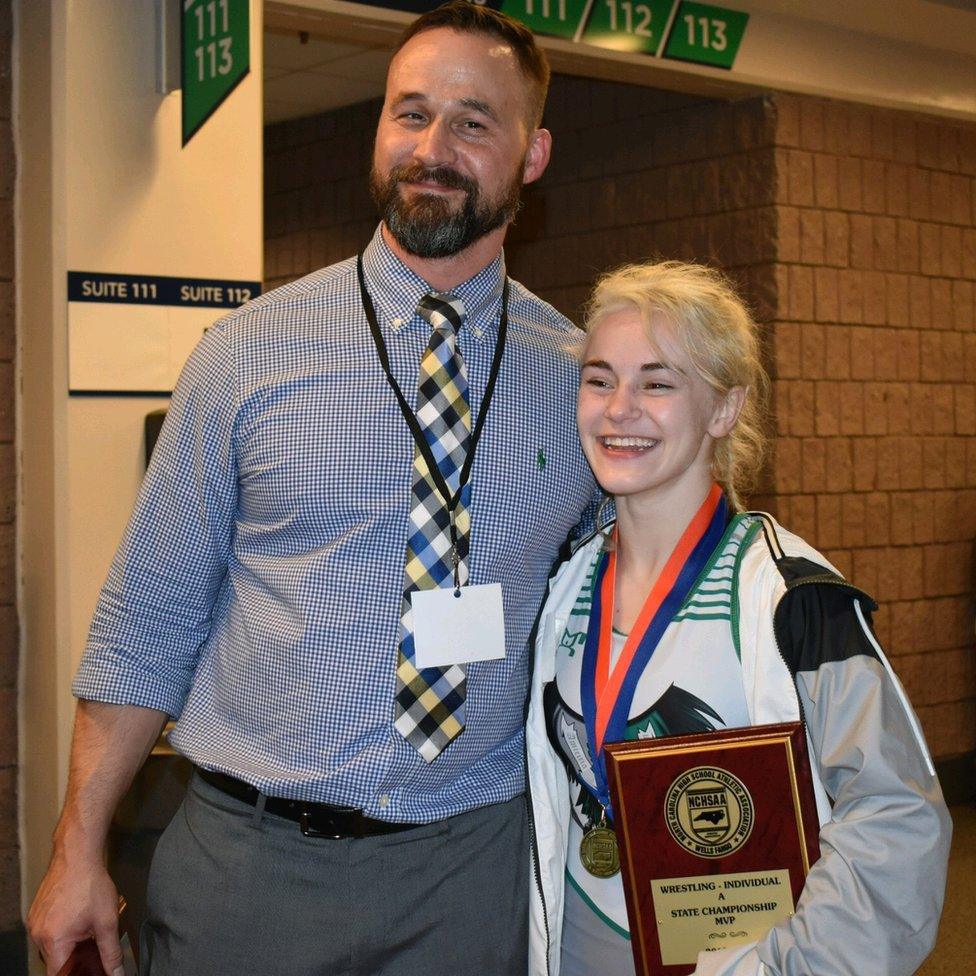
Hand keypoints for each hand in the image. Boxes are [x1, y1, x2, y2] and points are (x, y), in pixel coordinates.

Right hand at [28, 851, 123, 975]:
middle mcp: (38, 935)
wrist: (77, 855)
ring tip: (86, 931)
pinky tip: (77, 921)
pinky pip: (47, 933)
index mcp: (54, 941)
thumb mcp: (107, 921)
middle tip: (92, 948)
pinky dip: (61, 933)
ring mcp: (35, 924)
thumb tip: (115, 973)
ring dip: (68, 946)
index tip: (88, 967)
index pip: (59, 974)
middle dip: (74, 959)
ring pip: (51, 948)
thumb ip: (111, 952)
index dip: (76, 974)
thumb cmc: (91, 884)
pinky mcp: (36, 914)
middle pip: (55, 962)